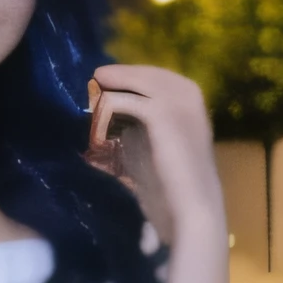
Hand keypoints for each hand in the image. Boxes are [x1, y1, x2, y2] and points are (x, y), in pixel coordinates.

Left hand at [87, 63, 225, 253]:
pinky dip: (106, 107)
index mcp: (190, 94)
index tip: (104, 83)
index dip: (125, 77)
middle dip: (115, 78)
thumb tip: (109, 103)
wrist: (192, 208)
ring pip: (132, 81)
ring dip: (109, 89)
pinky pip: (123, 100)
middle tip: (92, 84)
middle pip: (141, 73)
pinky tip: (96, 118)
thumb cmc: (172, 182)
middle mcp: (187, 90)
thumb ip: (138, 120)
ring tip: (91, 98)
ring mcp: (176, 100)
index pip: (151, 75)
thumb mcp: (155, 141)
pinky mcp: (161, 113)